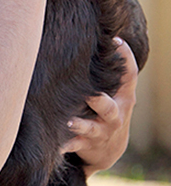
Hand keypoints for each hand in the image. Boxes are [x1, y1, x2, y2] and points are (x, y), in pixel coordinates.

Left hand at [62, 37, 138, 175]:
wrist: (107, 150)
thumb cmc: (105, 110)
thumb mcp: (113, 92)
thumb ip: (106, 71)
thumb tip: (90, 35)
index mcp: (122, 98)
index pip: (130, 77)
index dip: (126, 59)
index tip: (116, 40)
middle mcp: (115, 115)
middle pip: (110, 107)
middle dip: (100, 101)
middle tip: (90, 95)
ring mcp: (101, 131)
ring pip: (93, 128)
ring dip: (81, 124)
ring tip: (69, 121)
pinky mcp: (87, 144)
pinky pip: (76, 145)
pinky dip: (65, 144)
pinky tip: (55, 144)